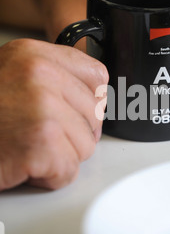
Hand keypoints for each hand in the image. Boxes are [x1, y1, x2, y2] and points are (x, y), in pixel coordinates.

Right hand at [0, 39, 107, 190]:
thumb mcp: (10, 76)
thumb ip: (50, 79)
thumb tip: (93, 97)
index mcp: (34, 55)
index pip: (96, 77)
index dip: (85, 103)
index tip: (67, 114)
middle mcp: (41, 75)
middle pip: (94, 115)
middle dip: (70, 135)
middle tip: (33, 135)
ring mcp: (42, 107)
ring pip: (86, 145)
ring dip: (58, 157)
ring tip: (23, 148)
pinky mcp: (40, 142)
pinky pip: (68, 171)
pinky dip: (47, 178)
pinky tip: (20, 165)